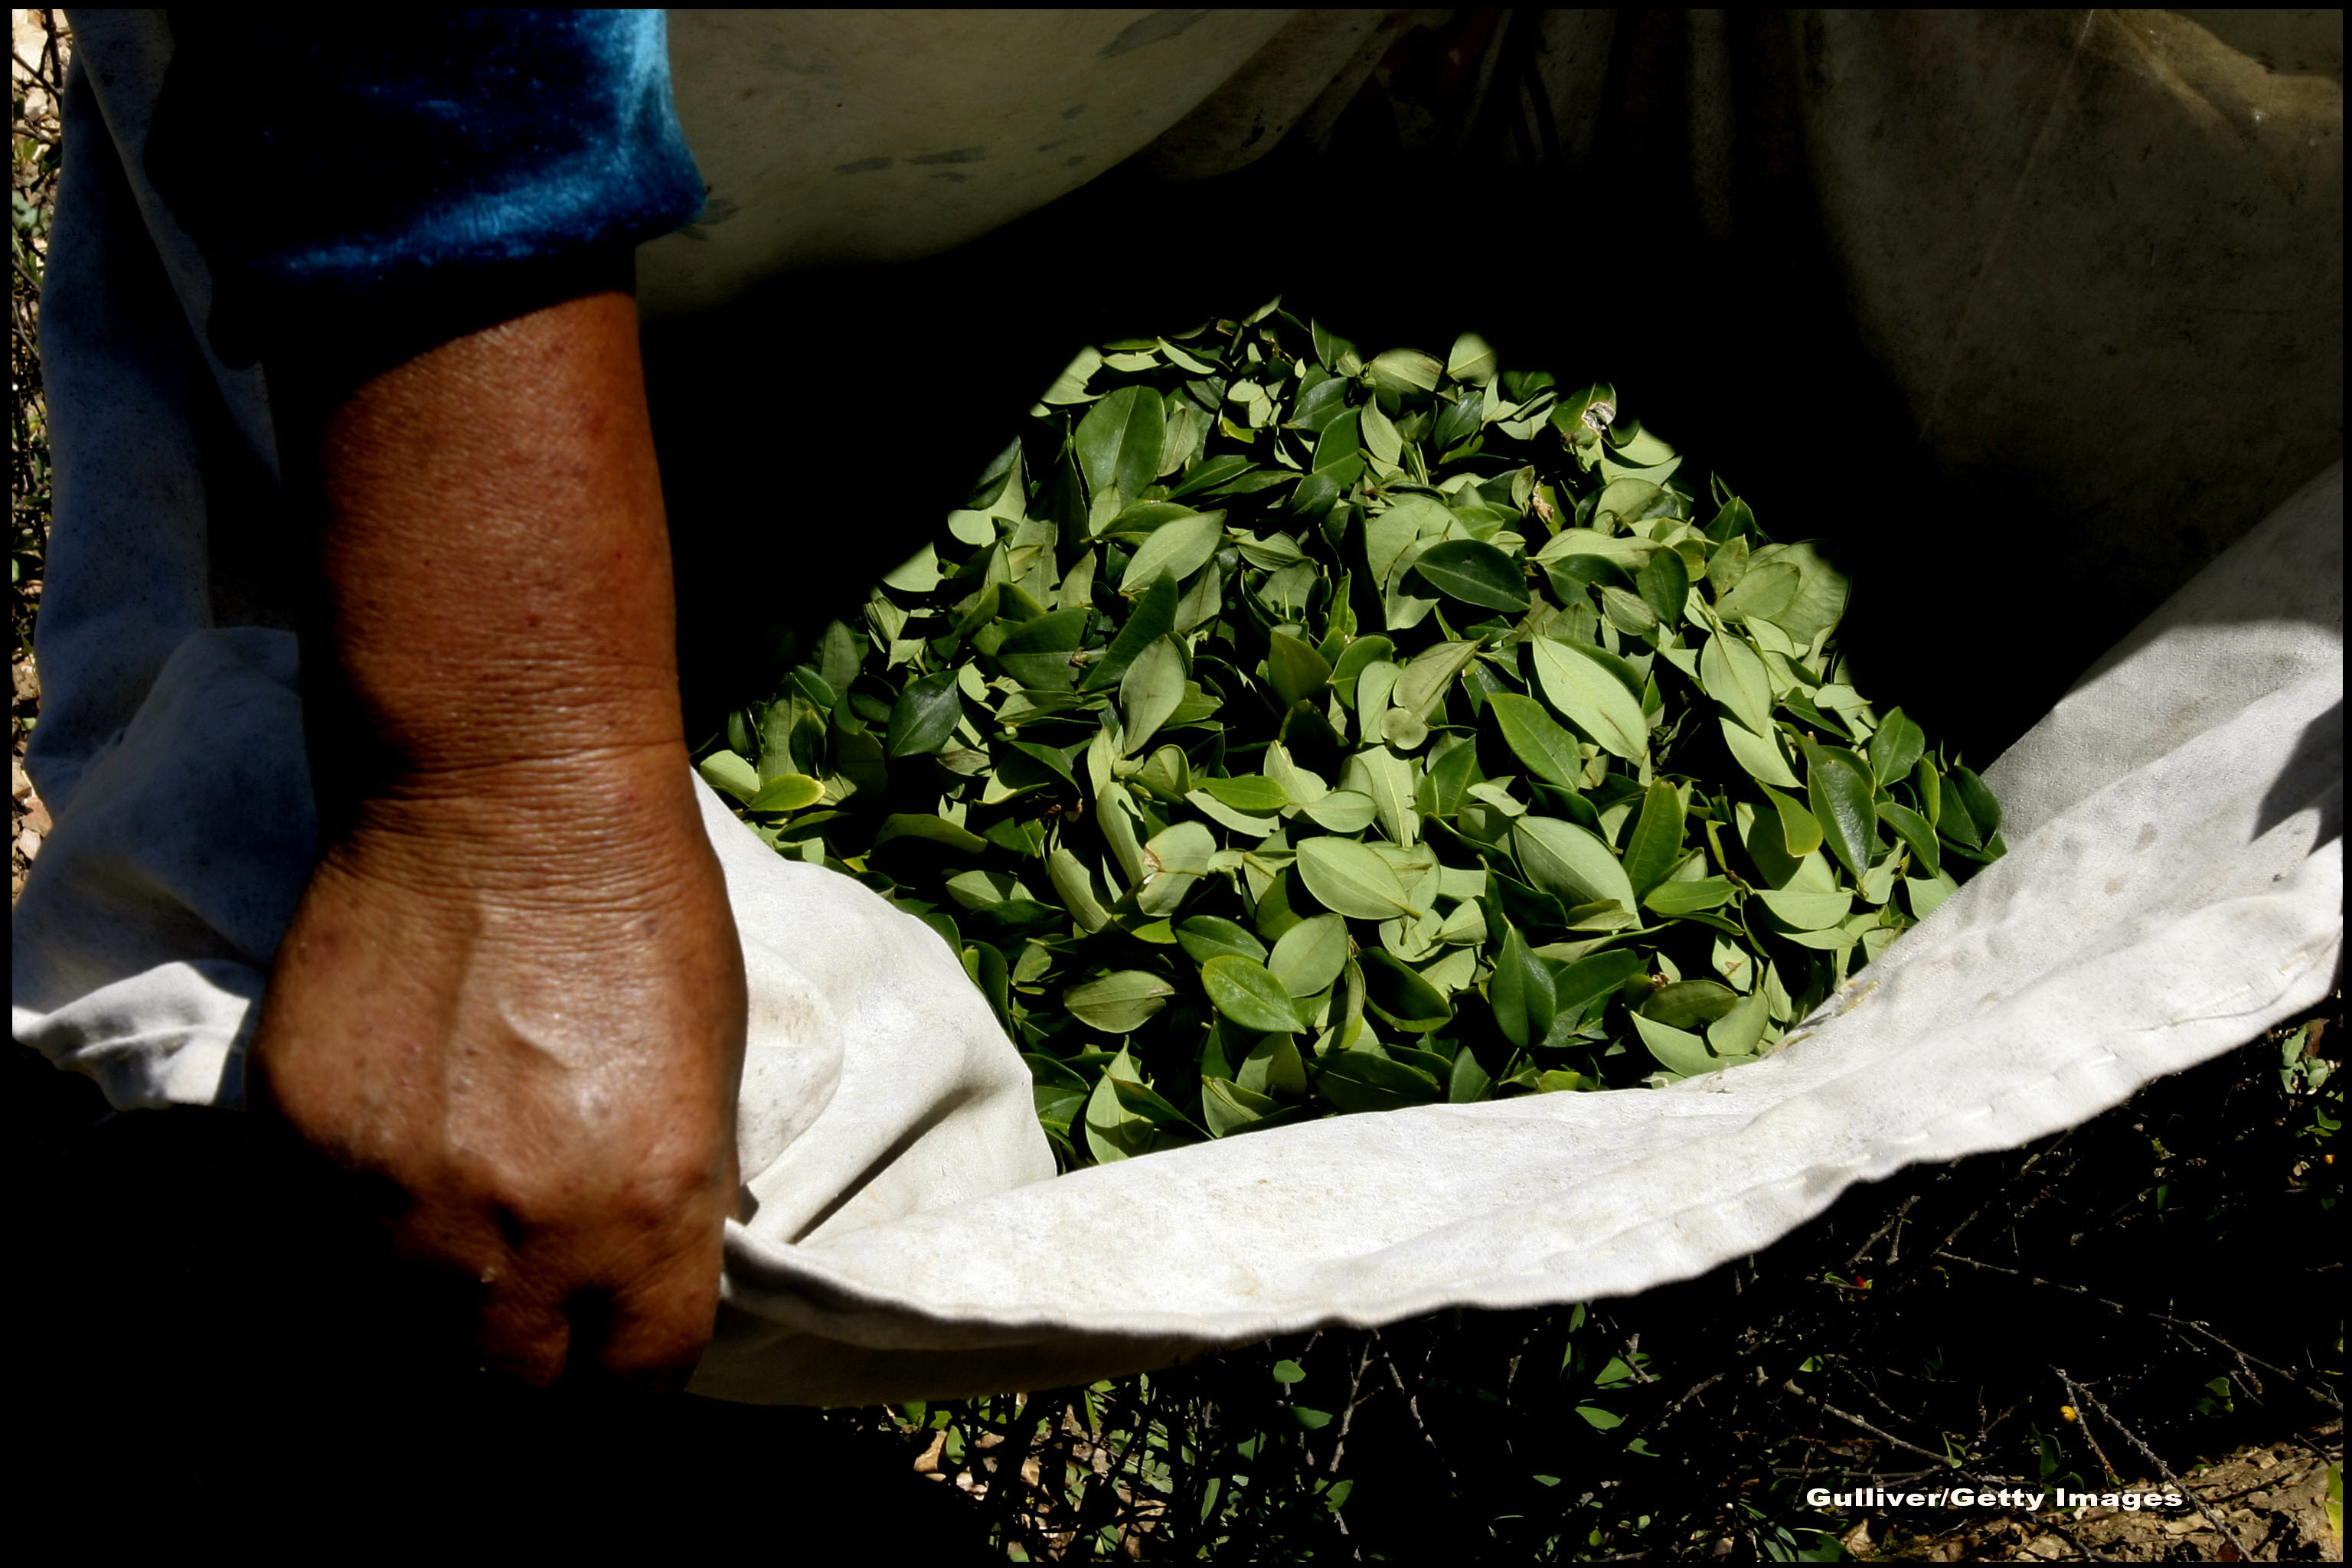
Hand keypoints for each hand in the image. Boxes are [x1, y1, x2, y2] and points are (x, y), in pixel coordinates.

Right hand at [250, 751, 745, 1387]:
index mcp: (652, 1213)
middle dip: (523, 1374)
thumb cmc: (644, 916)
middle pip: (507, 1390)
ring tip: (451, 1264)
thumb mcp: (710, 1071)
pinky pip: (314, 1248)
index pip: (635, 1383)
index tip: (611, 1369)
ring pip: (395, 1338)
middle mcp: (523, 1232)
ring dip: (425, 1319)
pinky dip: (348, 1243)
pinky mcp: (301, 1143)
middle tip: (522, 1334)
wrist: (509, 797)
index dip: (625, 1387)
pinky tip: (381, 1193)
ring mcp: (397, 1197)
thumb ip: (669, 1198)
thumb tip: (631, 1281)